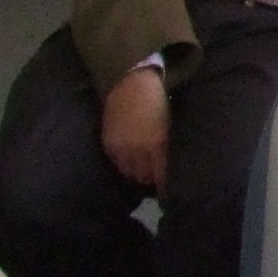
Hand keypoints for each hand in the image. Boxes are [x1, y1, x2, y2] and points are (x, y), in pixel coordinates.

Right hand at [100, 66, 169, 191]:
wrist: (130, 83)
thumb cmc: (158, 101)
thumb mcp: (169, 125)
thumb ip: (167, 147)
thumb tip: (169, 166)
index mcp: (157, 144)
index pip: (161, 176)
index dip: (165, 187)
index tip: (170, 193)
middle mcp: (137, 149)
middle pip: (143, 178)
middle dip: (151, 180)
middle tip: (156, 179)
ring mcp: (120, 147)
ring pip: (128, 173)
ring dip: (137, 173)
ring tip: (143, 172)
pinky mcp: (108, 143)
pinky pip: (116, 163)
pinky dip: (124, 165)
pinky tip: (130, 162)